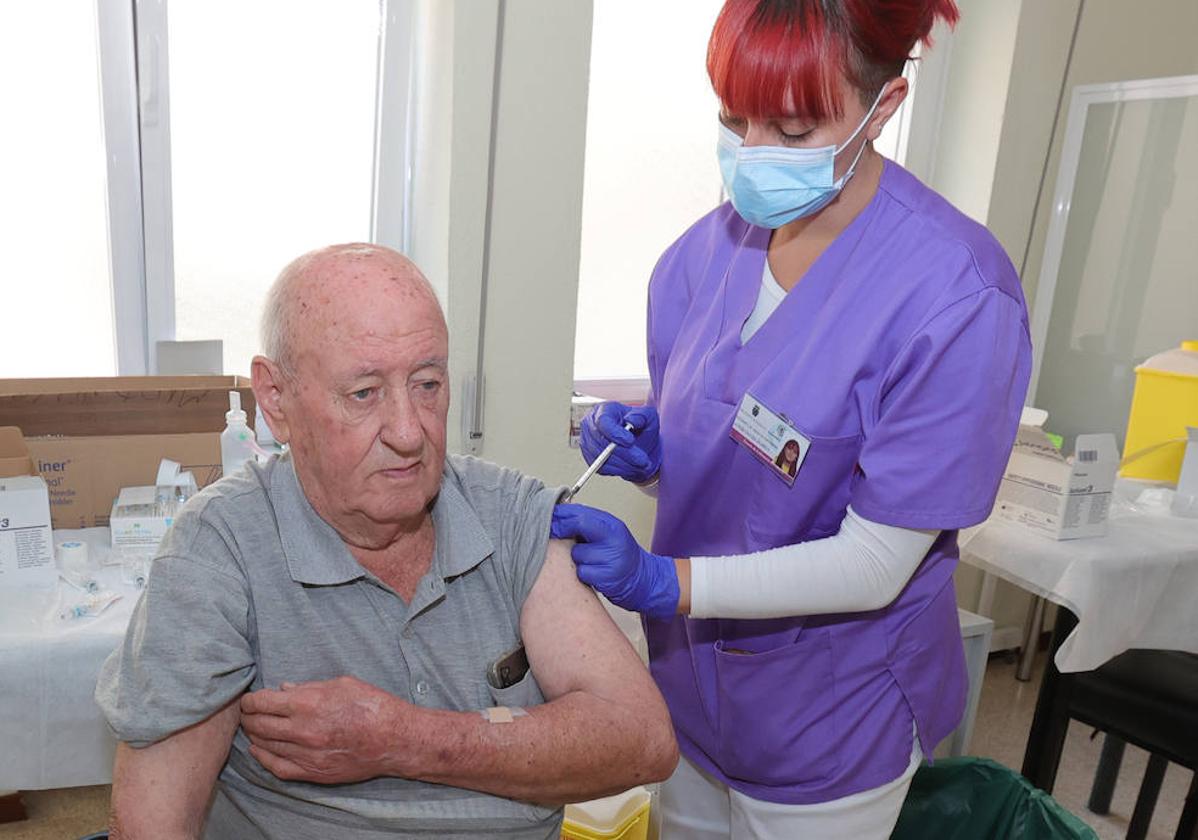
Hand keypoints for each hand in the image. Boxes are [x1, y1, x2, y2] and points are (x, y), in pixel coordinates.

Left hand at [239, 675, 410, 783]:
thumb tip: (284, 690)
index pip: (262, 703)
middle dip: (249, 717)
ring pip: (265, 746)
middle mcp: (302, 731)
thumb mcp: (341, 684)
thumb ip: (308, 687)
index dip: (251, 700)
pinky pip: (278, 768)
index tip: (249, 699)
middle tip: (248, 712)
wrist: (394, 738)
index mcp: (307, 703)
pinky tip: (260, 750)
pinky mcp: (313, 772)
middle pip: (258, 725)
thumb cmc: (372, 705)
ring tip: (254, 728)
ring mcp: (306, 755)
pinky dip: (264, 758)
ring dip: (255, 735)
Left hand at [550, 504, 678, 618]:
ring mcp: (611, 558)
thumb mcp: (609, 535)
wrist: (644, 580)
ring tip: (590, 562)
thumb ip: (589, 525)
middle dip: (561, 528)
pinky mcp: (607, 577)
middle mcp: (614, 539)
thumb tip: (561, 515)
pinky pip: (582, 572)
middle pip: (579, 526)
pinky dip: (584, 574)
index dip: (562, 514)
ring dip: (578, 559)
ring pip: (577, 554)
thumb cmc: (621, 557)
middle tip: (551, 531)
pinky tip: (594, 574)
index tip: (547, 514)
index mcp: (612, 526)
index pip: (582, 513)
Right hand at [579, 402, 660, 483]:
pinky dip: (618, 470)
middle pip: (601, 442)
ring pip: (601, 457)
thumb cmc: (641, 427)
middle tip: (642, 460)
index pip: (603, 421)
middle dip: (624, 453)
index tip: (630, 441)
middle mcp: (591, 424)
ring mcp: (588, 442)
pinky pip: (601, 467)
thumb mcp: (649, 416)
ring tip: (640, 464)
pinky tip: (630, 466)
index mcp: (604, 410)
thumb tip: (630, 420)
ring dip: (623, 464)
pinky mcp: (590, 457)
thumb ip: (642, 415)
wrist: (639, 442)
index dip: (615, 433)